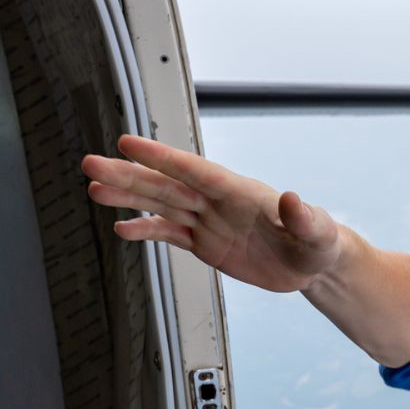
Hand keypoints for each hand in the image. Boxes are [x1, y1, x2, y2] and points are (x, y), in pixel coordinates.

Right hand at [81, 134, 341, 293]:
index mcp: (239, 191)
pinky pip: (170, 234)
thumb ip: (303, 217)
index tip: (127, 143)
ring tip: (93, 190)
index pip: (193, 170)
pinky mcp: (206, 244)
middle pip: (165, 184)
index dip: (160, 157)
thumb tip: (292, 199)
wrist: (314, 265)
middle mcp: (217, 202)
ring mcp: (208, 221)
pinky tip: (122, 228)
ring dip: (127, 197)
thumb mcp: (318, 232)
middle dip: (128, 175)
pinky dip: (146, 230)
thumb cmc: (319, 241)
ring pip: (160, 205)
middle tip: (90, 164)